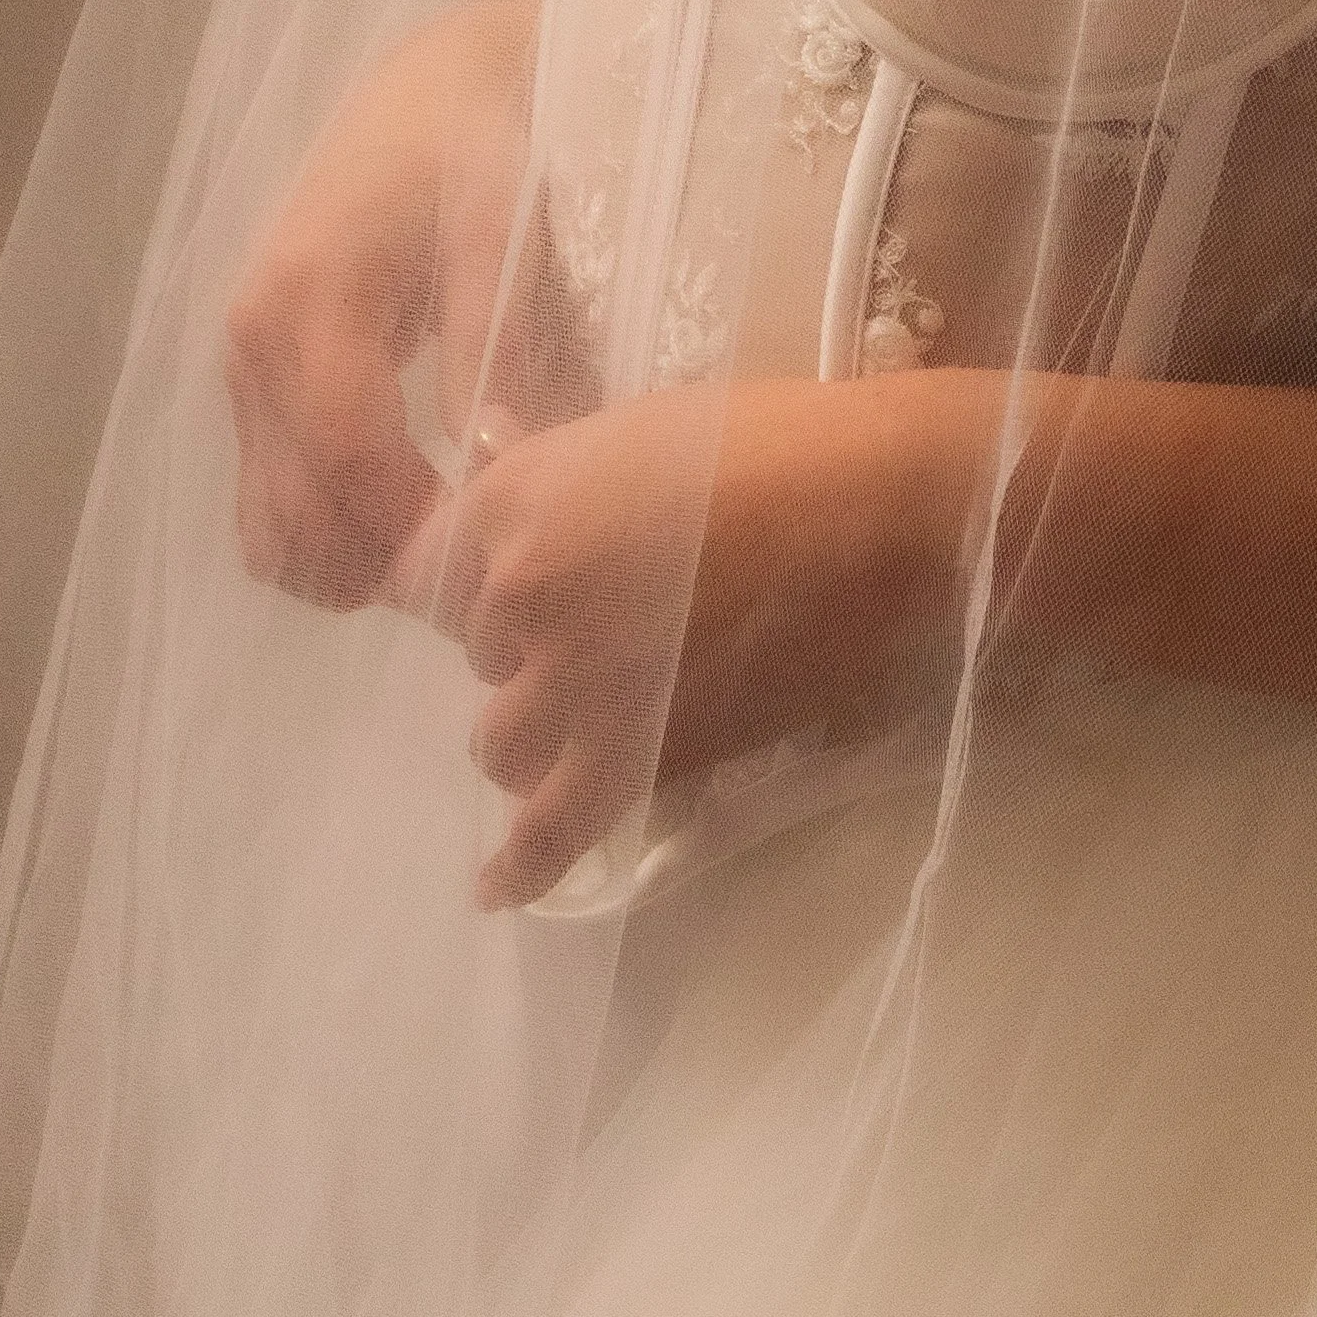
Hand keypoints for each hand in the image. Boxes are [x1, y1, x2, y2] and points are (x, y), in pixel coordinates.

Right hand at [223, 0, 553, 607]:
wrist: (430, 88)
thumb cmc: (477, 146)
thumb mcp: (501, 223)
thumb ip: (495, 336)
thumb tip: (500, 451)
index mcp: (309, 299)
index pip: (350, 456)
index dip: (414, 525)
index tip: (486, 558)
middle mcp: (254, 339)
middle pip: (295, 505)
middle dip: (379, 562)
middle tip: (470, 585)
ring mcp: (242, 363)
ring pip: (266, 516)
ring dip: (342, 563)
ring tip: (438, 570)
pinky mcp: (252, 377)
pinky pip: (263, 490)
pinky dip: (316, 535)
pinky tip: (393, 540)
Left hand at [387, 370, 992, 908]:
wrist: (892, 513)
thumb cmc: (782, 443)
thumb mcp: (644, 430)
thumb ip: (554, 475)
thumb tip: (489, 462)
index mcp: (514, 496)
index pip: (424, 570)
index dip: (473, 582)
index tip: (517, 588)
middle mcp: (519, 593)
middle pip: (473, 653)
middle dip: (525, 648)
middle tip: (608, 628)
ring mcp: (574, 683)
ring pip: (501, 741)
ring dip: (539, 730)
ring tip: (596, 716)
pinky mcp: (636, 756)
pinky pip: (552, 828)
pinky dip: (521, 863)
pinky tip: (495, 887)